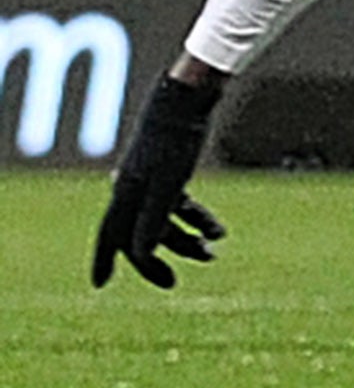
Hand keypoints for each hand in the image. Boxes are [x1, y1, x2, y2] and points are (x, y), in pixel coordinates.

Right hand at [92, 64, 227, 289]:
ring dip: (188, 238)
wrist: (186, 102)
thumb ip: (154, 221)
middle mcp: (133, 190)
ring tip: (214, 249)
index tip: (100, 284)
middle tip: (174, 282)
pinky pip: (179, 206)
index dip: (104, 260)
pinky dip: (197, 219)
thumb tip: (142, 254)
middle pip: (141, 234)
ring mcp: (151, 181)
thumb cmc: (175, 142)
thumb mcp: (168, 186)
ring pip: (165, 222)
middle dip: (158, 259)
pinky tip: (218, 231)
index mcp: (126, 195)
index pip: (110, 235)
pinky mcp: (170, 172)